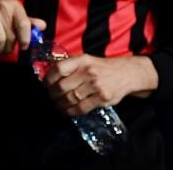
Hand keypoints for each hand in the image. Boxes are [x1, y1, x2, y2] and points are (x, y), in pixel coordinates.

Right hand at [0, 0, 45, 52]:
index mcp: (14, 6)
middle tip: (7, 50)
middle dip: (10, 47)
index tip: (24, 46)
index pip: (24, 24)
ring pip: (1, 40)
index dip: (25, 38)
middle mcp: (3, 7)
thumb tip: (43, 26)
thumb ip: (26, 20)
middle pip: (12, 36)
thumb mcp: (9, 11)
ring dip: (0, 49)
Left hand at [42, 54, 157, 115]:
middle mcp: (88, 72)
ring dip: (60, 104)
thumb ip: (71, 66)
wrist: (127, 73)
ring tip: (58, 105)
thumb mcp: (86, 60)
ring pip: (70, 99)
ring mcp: (96, 86)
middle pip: (62, 87)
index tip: (45, 84)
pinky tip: (68, 111)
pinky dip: (71, 111)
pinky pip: (81, 108)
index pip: (58, 69)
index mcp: (82, 60)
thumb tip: (50, 75)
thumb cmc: (102, 67)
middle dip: (53, 94)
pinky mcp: (102, 98)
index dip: (48, 79)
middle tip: (51, 97)